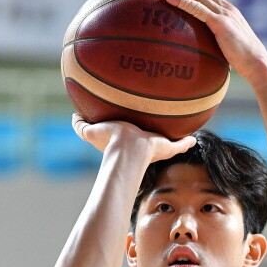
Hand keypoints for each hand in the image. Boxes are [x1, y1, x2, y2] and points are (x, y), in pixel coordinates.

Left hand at [71, 115, 195, 160]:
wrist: (127, 150)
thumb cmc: (110, 142)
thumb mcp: (91, 132)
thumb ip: (81, 125)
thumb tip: (74, 116)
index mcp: (128, 139)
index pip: (131, 134)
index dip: (132, 128)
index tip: (133, 122)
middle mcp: (143, 144)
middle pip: (151, 137)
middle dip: (155, 132)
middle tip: (160, 123)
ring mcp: (156, 146)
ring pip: (168, 142)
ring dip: (174, 139)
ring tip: (182, 128)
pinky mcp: (167, 147)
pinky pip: (180, 145)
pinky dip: (186, 143)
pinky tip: (193, 139)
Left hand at [159, 0, 266, 82]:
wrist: (257, 64)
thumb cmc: (244, 62)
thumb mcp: (228, 47)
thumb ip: (217, 43)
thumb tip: (206, 53)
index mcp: (227, 11)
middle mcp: (225, 8)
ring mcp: (223, 14)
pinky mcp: (220, 24)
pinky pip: (197, 9)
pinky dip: (182, 2)